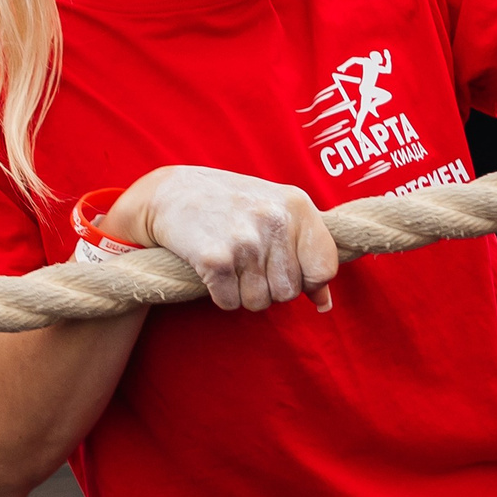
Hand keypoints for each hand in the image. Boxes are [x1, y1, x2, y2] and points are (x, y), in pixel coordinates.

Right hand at [106, 165, 338, 313]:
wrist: (171, 193)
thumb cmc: (231, 205)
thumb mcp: (276, 214)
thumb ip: (306, 253)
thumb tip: (325, 304)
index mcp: (297, 205)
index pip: (324, 268)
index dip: (308, 281)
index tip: (288, 271)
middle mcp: (274, 221)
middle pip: (290, 292)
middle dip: (269, 288)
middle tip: (249, 262)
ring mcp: (245, 241)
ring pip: (260, 302)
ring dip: (243, 293)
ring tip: (232, 264)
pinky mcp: (216, 259)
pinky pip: (230, 303)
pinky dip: (221, 295)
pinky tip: (213, 270)